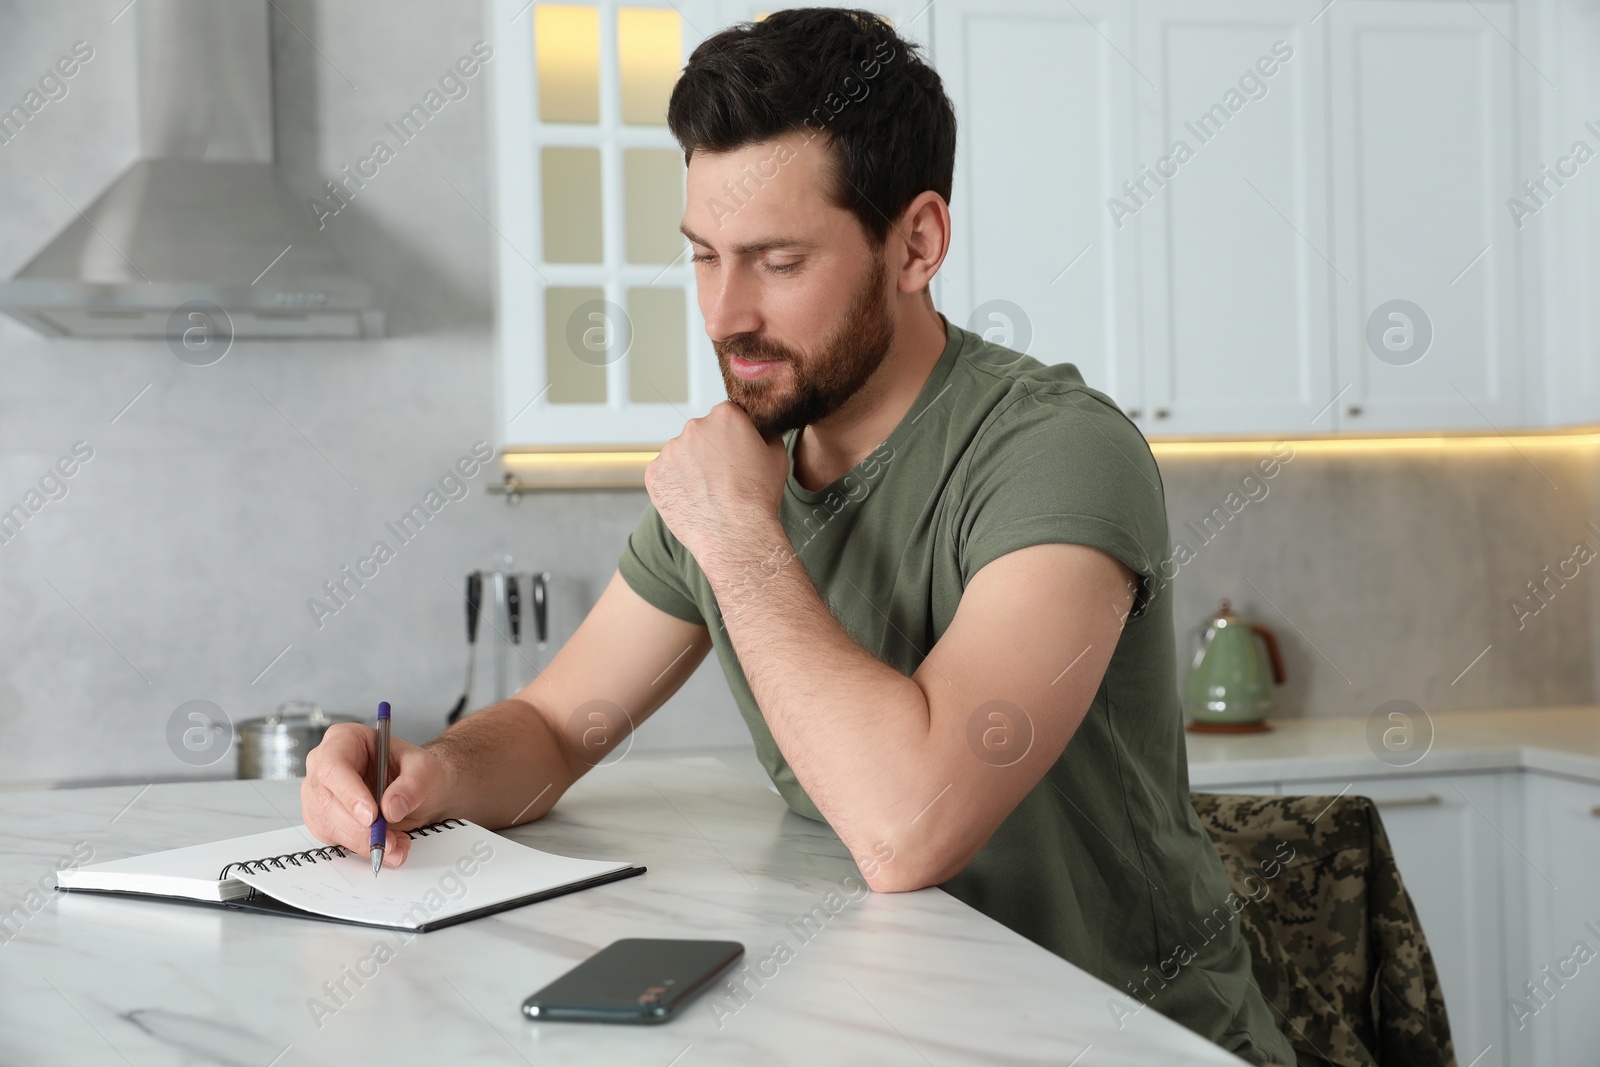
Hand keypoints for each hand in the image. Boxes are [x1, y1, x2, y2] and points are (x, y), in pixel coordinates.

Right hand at [301, 723, 454, 867]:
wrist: (420, 790)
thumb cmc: (416, 771)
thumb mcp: (425, 769)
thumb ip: (412, 785)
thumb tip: (391, 807)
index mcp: (344, 739)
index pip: (333, 765)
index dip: (349, 793)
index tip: (372, 815)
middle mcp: (324, 766)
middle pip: (326, 800)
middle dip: (359, 827)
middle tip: (388, 840)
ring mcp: (320, 794)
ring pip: (328, 825)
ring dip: (362, 842)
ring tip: (395, 844)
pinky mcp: (324, 820)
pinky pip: (334, 839)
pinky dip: (361, 848)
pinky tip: (386, 844)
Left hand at [645, 402, 788, 566]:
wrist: (734, 534)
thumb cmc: (758, 498)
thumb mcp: (776, 456)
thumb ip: (766, 434)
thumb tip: (760, 430)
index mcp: (724, 416)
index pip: (726, 417)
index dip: (732, 437)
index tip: (736, 455)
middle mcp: (693, 427)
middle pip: (700, 434)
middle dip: (709, 451)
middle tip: (723, 478)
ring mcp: (670, 450)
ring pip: (681, 455)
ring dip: (691, 468)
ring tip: (708, 493)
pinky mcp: (654, 473)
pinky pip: (665, 475)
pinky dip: (675, 485)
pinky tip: (693, 501)